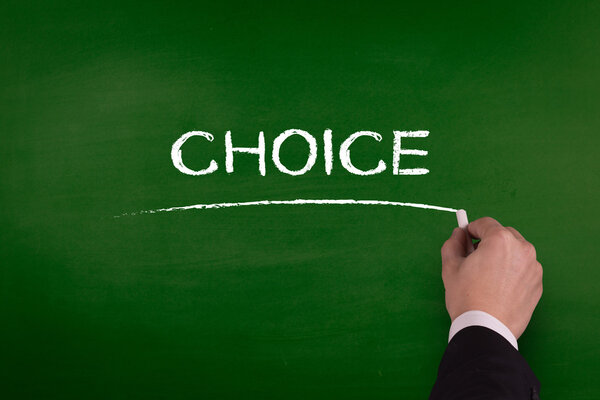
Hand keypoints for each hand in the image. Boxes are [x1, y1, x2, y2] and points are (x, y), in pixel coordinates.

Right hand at [441, 217, 542, 338]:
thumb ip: (453, 243)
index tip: (465, 238)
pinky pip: (523, 269)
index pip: (485, 223)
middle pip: (503, 235)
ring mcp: (533, 268)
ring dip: (502, 256)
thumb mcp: (451, 266)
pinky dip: (512, 271)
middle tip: (474, 257)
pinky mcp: (538, 284)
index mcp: (500, 240)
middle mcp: (522, 249)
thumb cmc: (467, 297)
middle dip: (489, 241)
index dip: (471, 229)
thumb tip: (459, 234)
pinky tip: (498, 287)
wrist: (486, 329)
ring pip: (515, 252)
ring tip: (487, 275)